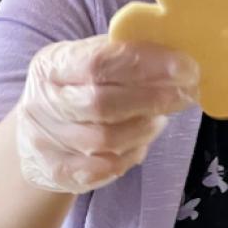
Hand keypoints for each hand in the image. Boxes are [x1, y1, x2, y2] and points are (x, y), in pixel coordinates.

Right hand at [16, 36, 198, 193]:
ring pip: (107, 140)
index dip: (147, 65)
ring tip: (161, 118)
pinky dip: (131, 154)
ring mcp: (46, 140)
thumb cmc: (78, 90)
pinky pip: (105, 168)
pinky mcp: (57, 171)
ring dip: (145, 128)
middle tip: (187, 94)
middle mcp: (43, 101)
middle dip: (154, 99)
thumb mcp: (89, 62)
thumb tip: (177, 57)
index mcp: (52, 65)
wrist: (40, 135)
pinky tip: (141, 142)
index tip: (186, 67)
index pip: (99, 61)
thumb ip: (125, 56)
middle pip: (103, 103)